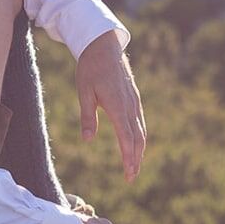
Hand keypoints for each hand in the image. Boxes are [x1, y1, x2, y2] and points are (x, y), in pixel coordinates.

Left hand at [76, 29, 146, 181]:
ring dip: (139, 150)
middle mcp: (130, 106)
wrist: (105, 46)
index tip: (129, 173)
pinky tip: (135, 145)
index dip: (128, 157)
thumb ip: (87, 116)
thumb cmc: (90, 68)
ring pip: (141, 131)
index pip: (126, 137)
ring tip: (134, 166)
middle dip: (135, 159)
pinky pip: (139, 122)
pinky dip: (139, 137)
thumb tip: (87, 140)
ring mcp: (134, 102)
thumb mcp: (84, 92)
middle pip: (137, 138)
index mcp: (117, 105)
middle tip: (131, 177)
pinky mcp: (134, 99)